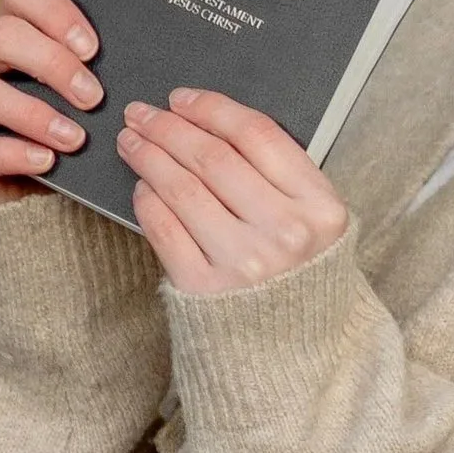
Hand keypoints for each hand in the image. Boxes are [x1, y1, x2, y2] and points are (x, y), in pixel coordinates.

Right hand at [0, 0, 104, 205]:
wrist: (15, 205)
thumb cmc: (52, 138)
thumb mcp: (70, 101)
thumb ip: (89, 76)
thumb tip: (137, 62)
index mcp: (5, 41)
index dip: (55, 11)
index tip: (92, 46)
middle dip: (52, 63)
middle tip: (93, 95)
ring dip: (34, 113)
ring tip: (76, 138)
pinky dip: (15, 153)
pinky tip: (48, 161)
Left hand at [116, 90, 348, 295]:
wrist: (294, 354)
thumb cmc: (300, 278)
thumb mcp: (316, 223)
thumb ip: (280, 177)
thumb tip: (207, 126)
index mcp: (321, 207)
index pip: (257, 135)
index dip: (211, 108)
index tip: (182, 98)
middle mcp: (284, 232)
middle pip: (212, 156)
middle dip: (169, 126)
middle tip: (141, 114)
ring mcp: (242, 262)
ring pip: (181, 187)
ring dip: (148, 155)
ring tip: (132, 142)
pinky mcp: (203, 289)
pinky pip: (163, 228)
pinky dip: (147, 199)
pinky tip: (142, 186)